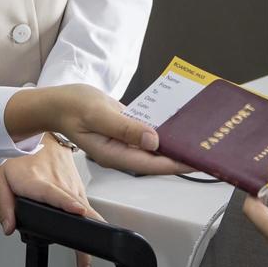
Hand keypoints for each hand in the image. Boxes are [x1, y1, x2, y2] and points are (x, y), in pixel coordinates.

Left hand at [0, 138, 99, 266]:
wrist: (39, 137)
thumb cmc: (21, 160)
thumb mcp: (2, 180)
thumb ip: (4, 205)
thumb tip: (8, 227)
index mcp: (40, 183)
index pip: (56, 193)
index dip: (67, 203)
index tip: (78, 211)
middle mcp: (61, 184)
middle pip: (80, 210)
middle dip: (86, 237)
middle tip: (86, 265)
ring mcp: (73, 186)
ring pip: (87, 212)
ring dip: (89, 237)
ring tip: (85, 265)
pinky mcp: (79, 188)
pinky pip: (85, 207)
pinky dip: (88, 224)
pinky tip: (86, 241)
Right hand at [4, 84, 188, 175]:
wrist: (59, 102)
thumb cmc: (72, 107)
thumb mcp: (98, 114)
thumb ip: (125, 128)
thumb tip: (153, 140)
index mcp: (115, 154)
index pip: (153, 164)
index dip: (178, 164)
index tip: (199, 161)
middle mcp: (123, 152)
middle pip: (159, 159)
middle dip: (182, 156)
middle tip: (208, 149)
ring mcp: (126, 142)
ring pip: (157, 147)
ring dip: (176, 142)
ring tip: (200, 137)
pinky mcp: (128, 132)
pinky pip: (150, 132)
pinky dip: (164, 128)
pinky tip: (179, 122)